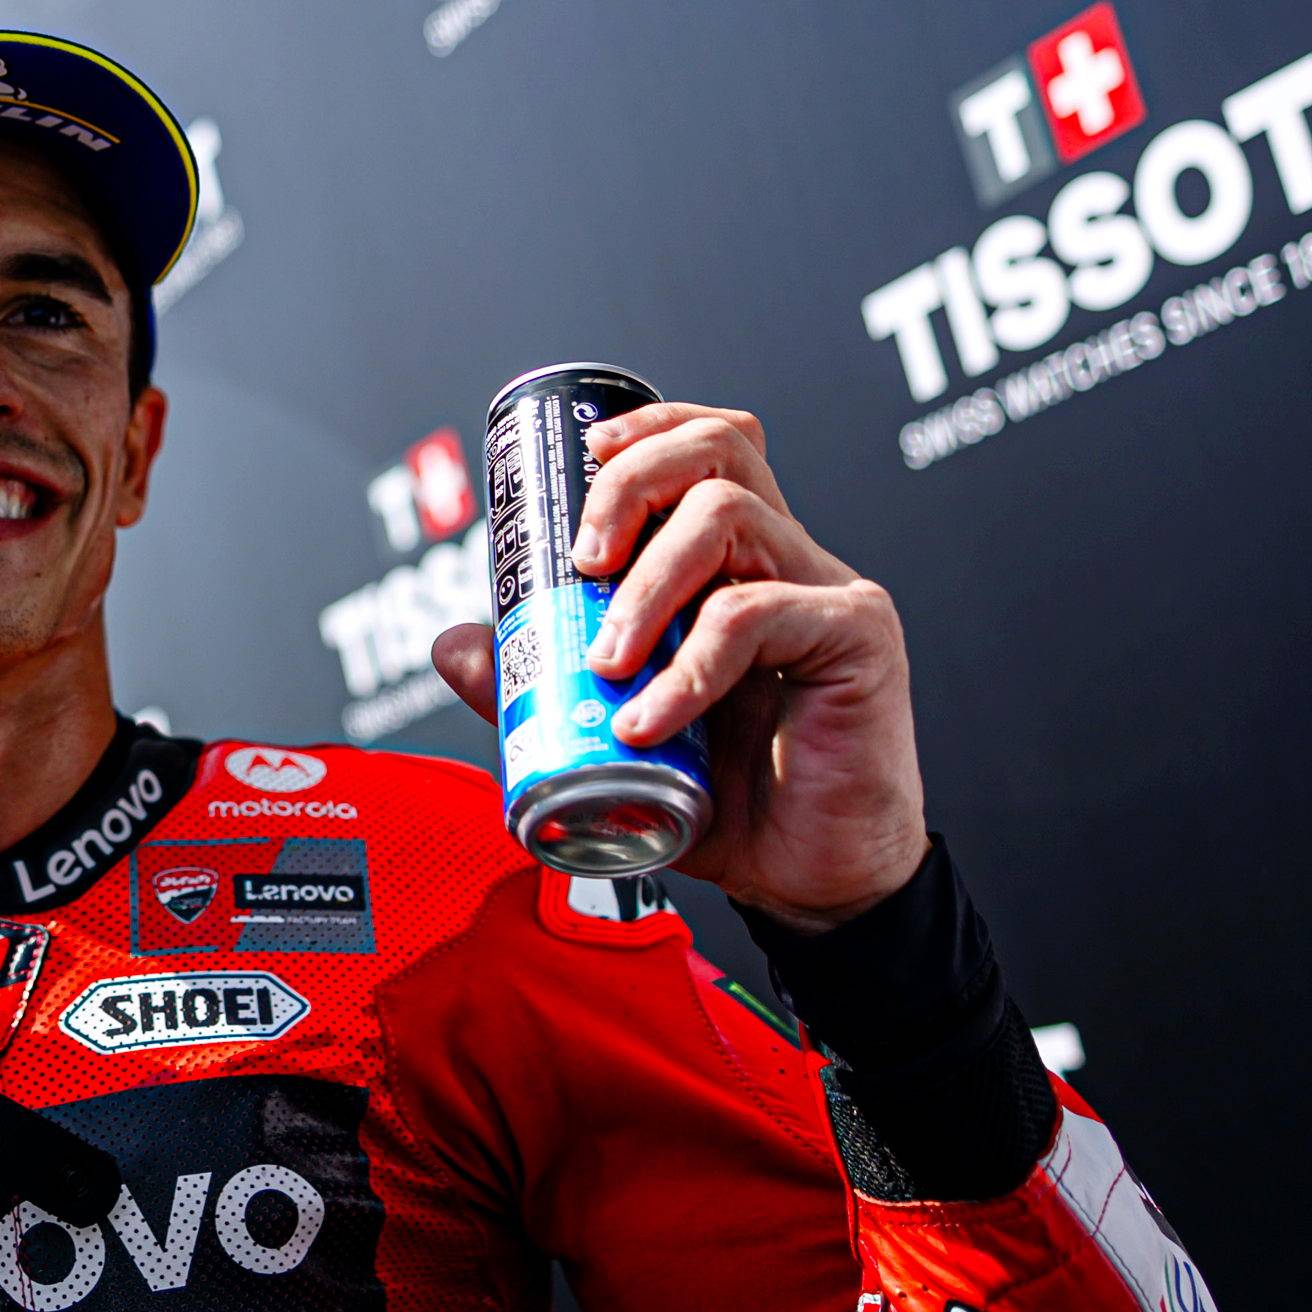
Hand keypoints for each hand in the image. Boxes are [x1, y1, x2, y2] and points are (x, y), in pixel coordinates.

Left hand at [432, 401, 924, 926]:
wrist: (811, 882)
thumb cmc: (730, 803)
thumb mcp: (615, 739)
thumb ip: (541, 688)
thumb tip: (453, 644)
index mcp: (738, 562)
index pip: (707, 445)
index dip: (646, 428)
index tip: (583, 456)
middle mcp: (788, 558)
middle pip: (717, 450)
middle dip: (629, 486)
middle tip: (581, 564)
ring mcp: (828, 589)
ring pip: (728, 517)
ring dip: (645, 583)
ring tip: (606, 661)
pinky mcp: (858, 636)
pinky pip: (756, 614)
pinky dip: (687, 665)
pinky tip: (649, 719)